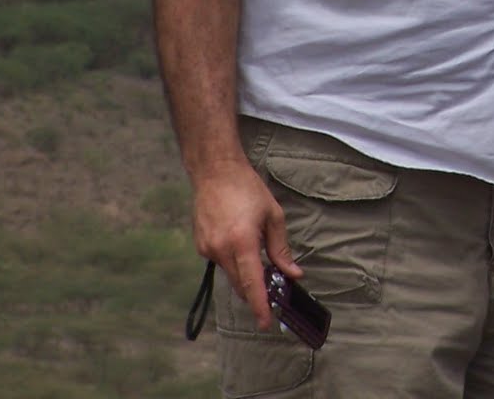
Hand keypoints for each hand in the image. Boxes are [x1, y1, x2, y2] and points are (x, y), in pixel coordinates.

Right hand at [191, 159, 300, 331]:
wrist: (215, 171)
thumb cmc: (248, 189)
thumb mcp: (273, 216)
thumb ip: (281, 249)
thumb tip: (293, 274)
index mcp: (242, 242)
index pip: (252, 283)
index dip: (259, 305)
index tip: (266, 323)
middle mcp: (221, 250)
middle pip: (240, 284)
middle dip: (255, 292)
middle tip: (272, 291)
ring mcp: (207, 249)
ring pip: (230, 274)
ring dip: (244, 274)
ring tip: (256, 253)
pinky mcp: (200, 246)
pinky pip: (221, 262)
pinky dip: (233, 260)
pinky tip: (238, 239)